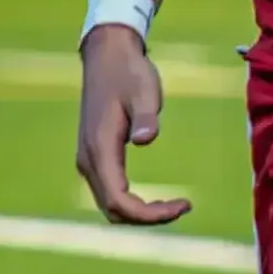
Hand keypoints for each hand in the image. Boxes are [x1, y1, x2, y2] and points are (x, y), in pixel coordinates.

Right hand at [76, 26, 189, 224]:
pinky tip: (156, 197)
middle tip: (184, 206)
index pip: (118, 201)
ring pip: (109, 205)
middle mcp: (88, 158)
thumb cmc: (129, 72)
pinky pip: (109, 193)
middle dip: (147, 218)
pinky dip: (132, 203)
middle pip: (112, 210)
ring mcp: (88, 158)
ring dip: (140, 213)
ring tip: (174, 204)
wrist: (107, 55)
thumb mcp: (144, 90)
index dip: (149, 215)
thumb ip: (145, 116)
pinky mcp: (94, 156)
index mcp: (99, 147)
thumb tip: (145, 140)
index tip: (184, 204)